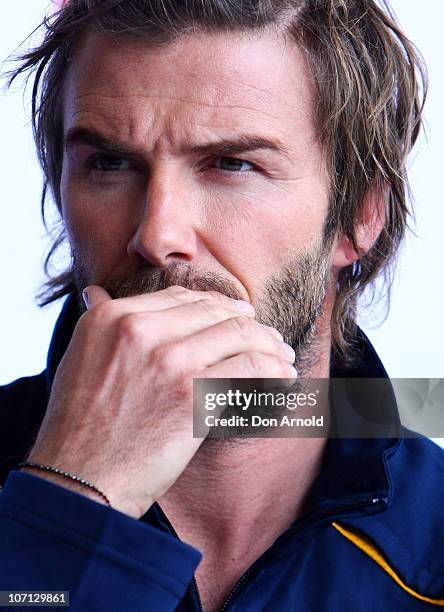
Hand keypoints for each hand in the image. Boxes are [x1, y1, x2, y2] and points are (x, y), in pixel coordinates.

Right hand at [26, 285, 295, 517]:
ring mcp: (169, 361)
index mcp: (113, 317)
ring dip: (271, 346)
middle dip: (252, 324)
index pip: (181, 297)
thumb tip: (96, 291)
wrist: (77, 479)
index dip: (218, 304)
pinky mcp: (192, 396)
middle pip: (216, 312)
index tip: (241, 315)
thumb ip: (97, 320)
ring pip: (240, 335)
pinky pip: (251, 369)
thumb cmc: (78, 425)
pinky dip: (275, 372)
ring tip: (285, 359)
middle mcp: (140, 331)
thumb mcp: (77, 357)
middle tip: (272, 339)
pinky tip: (285, 380)